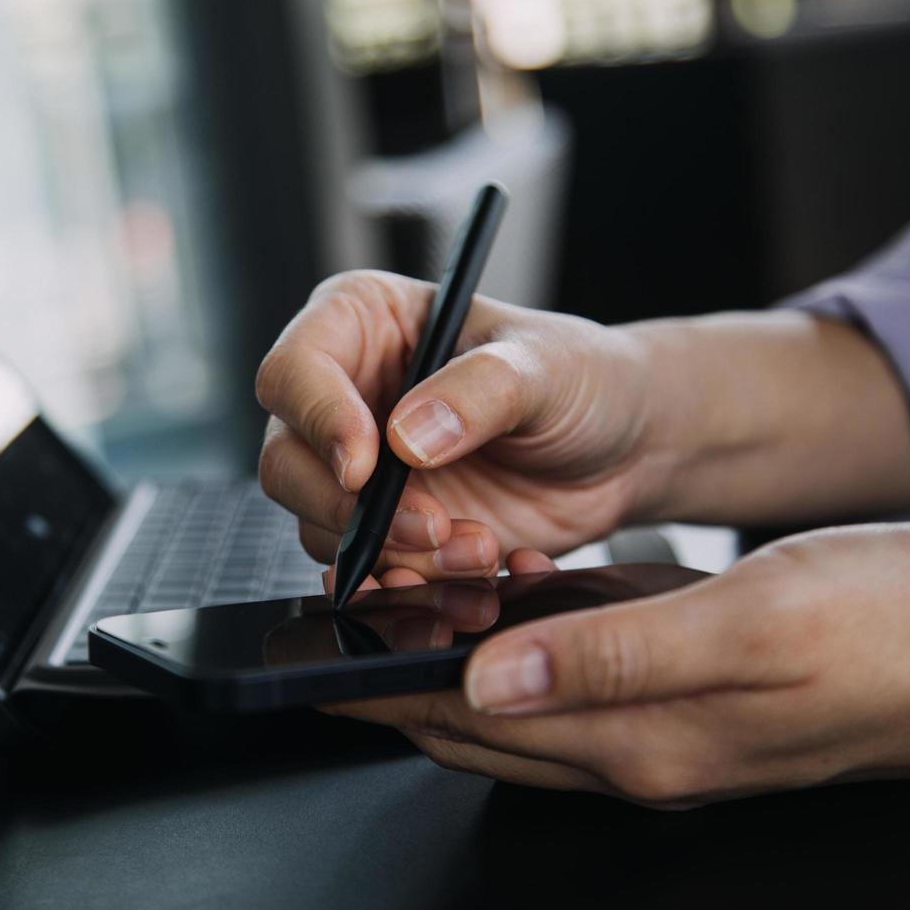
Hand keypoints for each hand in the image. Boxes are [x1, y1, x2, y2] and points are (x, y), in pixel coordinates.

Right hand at [256, 270, 652, 582]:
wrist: (623, 451)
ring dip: (397, 554)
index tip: (368, 464)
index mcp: (363, 325)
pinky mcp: (388, 532)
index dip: (318, 419)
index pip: (294, 370)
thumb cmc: (579, 378)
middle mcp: (347, 398)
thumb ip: (477, 391)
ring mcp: (363, 472)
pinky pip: (368, 572)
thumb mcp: (544, 366)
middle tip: (430, 524)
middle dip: (351, 508)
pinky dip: (416, 584)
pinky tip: (478, 569)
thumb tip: (406, 436)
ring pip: (323, 529)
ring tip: (479, 547)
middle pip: (287, 463)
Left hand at [330, 524, 909, 805]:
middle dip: (402, 679)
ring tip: (402, 605)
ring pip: (521, 704)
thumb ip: (613, 655)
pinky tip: (508, 605)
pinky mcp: (690, 698)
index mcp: (639, 738)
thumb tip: (492, 677)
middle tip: (344, 620)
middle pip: (479, 723)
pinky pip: (577, 681)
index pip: (468, 721)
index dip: (388, 685)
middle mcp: (638, 748)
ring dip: (457, 663)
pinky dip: (525, 649)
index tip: (321, 649)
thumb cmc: (891, 629)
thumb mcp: (748, 623)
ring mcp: (665, 729)